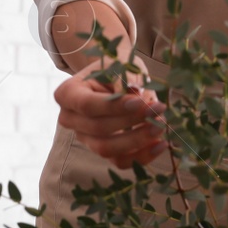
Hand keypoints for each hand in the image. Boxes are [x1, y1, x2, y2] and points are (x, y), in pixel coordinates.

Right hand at [54, 52, 166, 167]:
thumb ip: (126, 81)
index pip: (88, 105)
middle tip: (158, 110)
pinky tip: (160, 144)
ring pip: (107, 149)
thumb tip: (139, 95)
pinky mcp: (101, 150)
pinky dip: (141, 156)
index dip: (114, 107)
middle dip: (131, 122)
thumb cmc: (116, 66)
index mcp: (67, 93)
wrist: (115, 74)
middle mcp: (70, 119)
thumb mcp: (119, 65)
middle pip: (98, 129)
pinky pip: (119, 161)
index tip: (140, 101)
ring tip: (160, 126)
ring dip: (137, 141)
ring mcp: (84, 138)